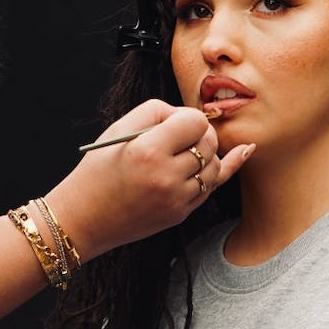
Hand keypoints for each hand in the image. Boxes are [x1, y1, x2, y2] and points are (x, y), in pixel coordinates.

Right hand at [52, 101, 253, 259]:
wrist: (85, 217)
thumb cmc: (100, 168)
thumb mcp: (121, 129)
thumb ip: (160, 112)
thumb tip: (192, 116)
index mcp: (148, 151)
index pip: (195, 122)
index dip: (188, 119)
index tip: (175, 123)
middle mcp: (166, 177)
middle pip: (209, 143)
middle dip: (200, 134)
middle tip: (180, 136)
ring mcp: (176, 200)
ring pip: (215, 166)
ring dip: (208, 153)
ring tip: (188, 150)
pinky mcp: (180, 214)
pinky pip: (210, 188)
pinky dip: (223, 169)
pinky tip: (244, 151)